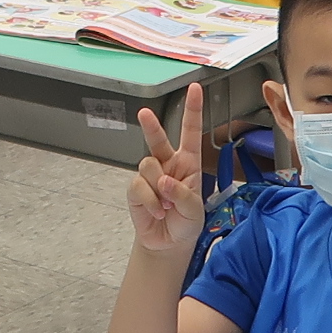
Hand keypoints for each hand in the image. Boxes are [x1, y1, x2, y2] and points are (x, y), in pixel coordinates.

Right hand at [127, 84, 202, 253]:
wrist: (168, 244)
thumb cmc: (187, 223)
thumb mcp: (195, 211)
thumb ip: (183, 194)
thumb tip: (164, 180)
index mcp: (189, 164)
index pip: (191, 133)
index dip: (193, 110)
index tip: (194, 88)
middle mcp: (169, 164)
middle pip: (158, 139)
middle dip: (151, 126)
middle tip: (144, 113)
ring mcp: (151, 176)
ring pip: (148, 165)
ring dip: (158, 188)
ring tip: (167, 206)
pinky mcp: (136, 189)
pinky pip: (138, 186)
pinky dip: (150, 200)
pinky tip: (157, 210)